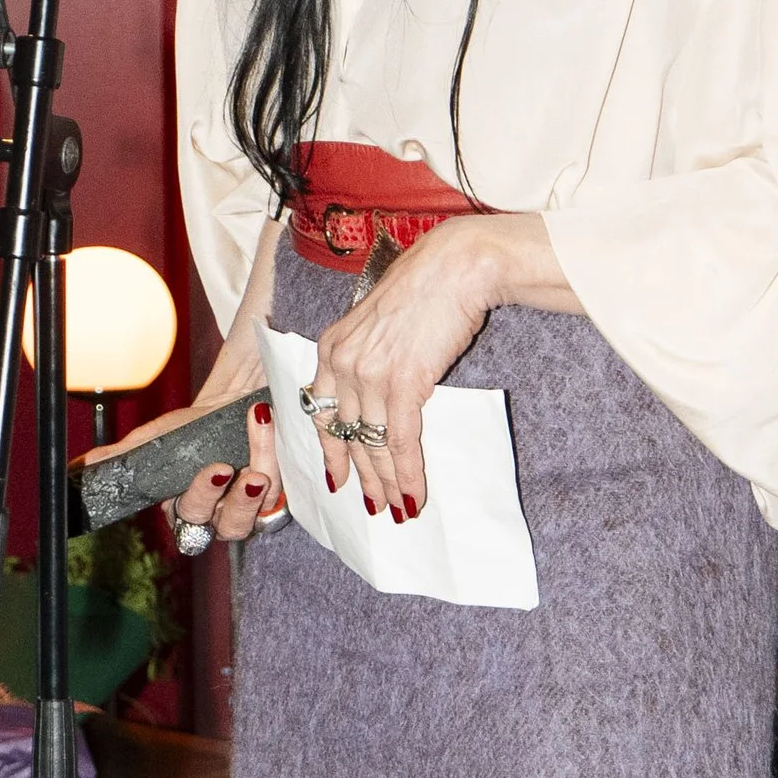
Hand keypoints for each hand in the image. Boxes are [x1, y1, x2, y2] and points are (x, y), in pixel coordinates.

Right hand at [99, 350, 282, 552]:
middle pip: (222, 528)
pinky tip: (267, 427)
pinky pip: (280, 493)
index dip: (199, 505)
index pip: (188, 528)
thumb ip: (117, 458)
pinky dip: (274, 458)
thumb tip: (72, 468)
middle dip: (227, 499)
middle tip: (227, 467)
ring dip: (254, 489)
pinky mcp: (279, 496)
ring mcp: (251, 510)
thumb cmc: (191, 428)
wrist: (233, 400)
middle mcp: (219, 519)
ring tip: (257, 452)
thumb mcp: (153, 440)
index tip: (213, 473)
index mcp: (186, 512)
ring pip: (253, 518)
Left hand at [308, 219, 501, 516]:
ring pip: (373, 446)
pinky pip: (400, 443)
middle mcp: (342, 363)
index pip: (322, 412)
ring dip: (386, 484)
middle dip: (361, 477)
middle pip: (347, 437)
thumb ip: (370, 356)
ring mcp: (369, 375)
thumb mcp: (378, 321)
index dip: (330, 451)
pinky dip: (407, 474)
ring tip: (397, 510)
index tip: (336, 478)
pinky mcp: (402, 383)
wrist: (455, 266)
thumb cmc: (426, 288)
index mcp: (332, 347)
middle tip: (372, 505)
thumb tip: (383, 394)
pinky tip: (414, 495)